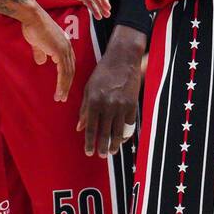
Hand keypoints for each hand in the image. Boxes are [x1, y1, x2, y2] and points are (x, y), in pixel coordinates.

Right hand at [20, 8, 74, 100]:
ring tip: (60, 98)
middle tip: (62, 97)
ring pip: (68, 74)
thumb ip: (41, 52)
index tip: (62, 87)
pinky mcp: (60, 52)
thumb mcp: (37, 42)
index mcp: (64, 44)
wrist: (31, 17)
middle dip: (67, 85)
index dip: (66, 76)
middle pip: (70, 70)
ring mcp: (65, 50)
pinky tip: (58, 92)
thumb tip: (41, 62)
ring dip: (64, 87)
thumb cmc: (32, 26)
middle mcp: (67, 47)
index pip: (68, 64)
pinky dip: (62, 84)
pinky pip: (63, 72)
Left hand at [78, 26, 144, 157]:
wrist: (123, 58)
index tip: (89, 152)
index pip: (91, 127)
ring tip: (112, 151)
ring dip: (115, 143)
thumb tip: (80, 127)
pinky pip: (129, 123)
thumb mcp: (89, 88)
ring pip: (118, 131)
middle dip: (102, 146)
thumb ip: (84, 109)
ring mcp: (121, 105)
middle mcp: (108, 105)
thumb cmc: (103, 72)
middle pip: (105, 132)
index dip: (89, 142)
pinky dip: (126, 133)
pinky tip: (123, 138)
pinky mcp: (133, 103)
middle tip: (101, 155)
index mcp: (94, 101)